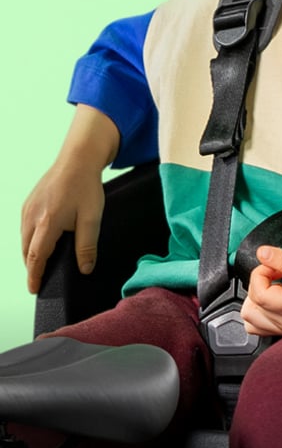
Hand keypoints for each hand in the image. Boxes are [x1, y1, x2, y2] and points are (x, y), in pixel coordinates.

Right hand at [21, 160, 104, 293]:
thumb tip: (85, 269)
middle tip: (40, 280)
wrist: (78, 159)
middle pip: (28, 251)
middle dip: (32, 267)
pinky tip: (41, 243)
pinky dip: (30, 240)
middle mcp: (32, 216)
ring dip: (31, 254)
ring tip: (41, 265)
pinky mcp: (29, 202)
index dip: (35, 276)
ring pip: (24, 239)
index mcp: (48, 222)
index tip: (35, 289)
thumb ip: (87, 246)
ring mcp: (28, 208)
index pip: (37, 257)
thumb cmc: (85, 186)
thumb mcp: (92, 218)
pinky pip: (25, 228)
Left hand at [240, 245, 281, 336]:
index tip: (276, 267)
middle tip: (277, 276)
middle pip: (250, 306)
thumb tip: (262, 253)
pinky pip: (256, 325)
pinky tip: (273, 299)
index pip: (257, 292)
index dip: (261, 273)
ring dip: (256, 299)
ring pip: (249, 318)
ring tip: (275, 289)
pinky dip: (259, 310)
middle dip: (259, 284)